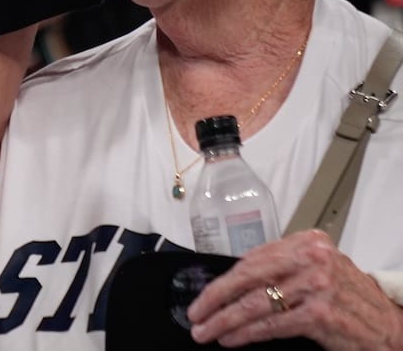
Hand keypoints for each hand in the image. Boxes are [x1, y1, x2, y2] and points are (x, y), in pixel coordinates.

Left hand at [186, 230, 402, 349]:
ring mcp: (317, 286)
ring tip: (207, 330)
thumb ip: (283, 269)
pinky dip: (246, 333)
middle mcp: (313, 259)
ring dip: (225, 320)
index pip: (253, 259)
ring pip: (256, 303)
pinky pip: (271, 324)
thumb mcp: (318, 271)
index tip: (204, 294)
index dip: (224, 279)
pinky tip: (231, 339)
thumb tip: (234, 283)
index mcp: (308, 242)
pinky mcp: (320, 314)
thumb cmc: (350, 301)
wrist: (390, 327)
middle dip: (216, 297)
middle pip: (249, 276)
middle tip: (196, 313)